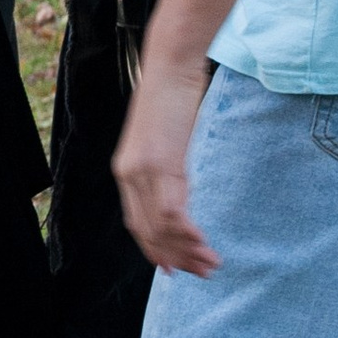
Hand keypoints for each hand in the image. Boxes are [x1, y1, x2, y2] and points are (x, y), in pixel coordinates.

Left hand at [112, 48, 217, 275]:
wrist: (171, 65)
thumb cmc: (172, 96)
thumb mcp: (165, 138)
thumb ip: (167, 166)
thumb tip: (181, 187)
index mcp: (126, 170)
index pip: (137, 223)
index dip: (155, 250)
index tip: (175, 268)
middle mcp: (129, 174)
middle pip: (148, 231)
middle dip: (176, 257)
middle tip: (202, 272)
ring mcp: (143, 170)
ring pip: (161, 227)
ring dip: (187, 250)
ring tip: (211, 264)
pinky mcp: (162, 163)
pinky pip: (171, 211)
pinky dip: (188, 233)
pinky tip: (204, 242)